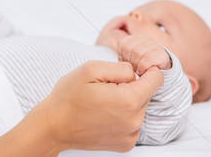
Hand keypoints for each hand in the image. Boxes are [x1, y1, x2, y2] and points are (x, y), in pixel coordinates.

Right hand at [38, 61, 164, 152]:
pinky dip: (123, 115)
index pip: (157, 79)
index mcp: (128, 101)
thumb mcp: (91, 68)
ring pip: (140, 107)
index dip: (145, 69)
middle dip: (131, 85)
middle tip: (106, 86)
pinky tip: (104, 114)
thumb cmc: (68, 96)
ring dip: (127, 100)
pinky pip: (133, 122)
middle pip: (147, 93)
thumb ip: (121, 67)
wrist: (53, 126)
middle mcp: (134, 121)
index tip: (128, 69)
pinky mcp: (125, 144)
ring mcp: (131, 135)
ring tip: (103, 101)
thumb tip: (137, 71)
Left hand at [118, 34, 171, 75]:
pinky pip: (147, 59)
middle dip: (129, 61)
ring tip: (138, 70)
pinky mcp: (161, 53)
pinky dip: (143, 67)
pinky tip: (142, 71)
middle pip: (128, 48)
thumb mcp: (130, 59)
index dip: (122, 55)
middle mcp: (144, 38)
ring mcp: (153, 44)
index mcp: (134, 38)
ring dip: (136, 65)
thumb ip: (123, 58)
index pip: (121, 43)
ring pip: (137, 53)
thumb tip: (118, 61)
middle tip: (133, 68)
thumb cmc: (142, 64)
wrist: (162, 68)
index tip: (127, 62)